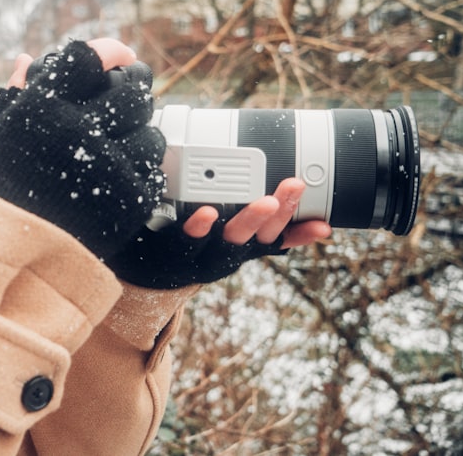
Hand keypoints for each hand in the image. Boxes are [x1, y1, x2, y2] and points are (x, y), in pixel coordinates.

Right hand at [0, 39, 165, 262]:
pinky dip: (142, 170)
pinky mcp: (129, 198)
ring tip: (123, 144)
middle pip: (131, 92)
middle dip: (134, 91)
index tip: (118, 56)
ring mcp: (106, 165)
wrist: (9, 252)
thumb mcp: (0, 135)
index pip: (88, 58)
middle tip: (129, 98)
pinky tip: (123, 174)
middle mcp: (75, 130)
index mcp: (40, 107)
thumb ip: (18, 93)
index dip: (110, 51)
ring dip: (141, 133)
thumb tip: (29, 59)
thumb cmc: (1, 189)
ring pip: (151, 132)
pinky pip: (153, 170)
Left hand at [108, 178, 332, 288]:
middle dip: (272, 217)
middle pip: (254, 240)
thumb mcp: (235, 242)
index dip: (298, 229)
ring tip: (261, 203)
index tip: (320, 218)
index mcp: (240, 249)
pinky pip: (184, 242)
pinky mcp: (169, 252)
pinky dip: (197, 229)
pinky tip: (206, 214)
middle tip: (286, 193)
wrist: (139, 269)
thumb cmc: (193, 248)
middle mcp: (223, 256)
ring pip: (226, 242)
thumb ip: (273, 230)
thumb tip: (323, 225)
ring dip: (245, 222)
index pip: (276, 239)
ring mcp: (197, 256)